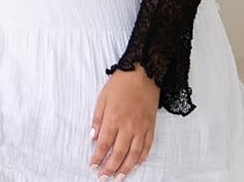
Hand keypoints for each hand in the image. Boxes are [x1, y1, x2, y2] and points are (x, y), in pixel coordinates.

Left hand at [88, 63, 159, 178]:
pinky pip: (147, 147)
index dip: (98, 157)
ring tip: (119, 177)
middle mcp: (128, 126)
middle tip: (103, 177)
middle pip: (118, 153)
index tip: (92, 166)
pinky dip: (141, 158)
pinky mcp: (151, 126)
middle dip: (110, 168)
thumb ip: (97, 118)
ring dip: (125, 167)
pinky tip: (135, 164)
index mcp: (114, 118)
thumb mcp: (102, 97)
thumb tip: (93, 136)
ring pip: (133, 154)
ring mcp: (141, 127)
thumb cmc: (121, 83)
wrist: (144, 73)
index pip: (104, 144)